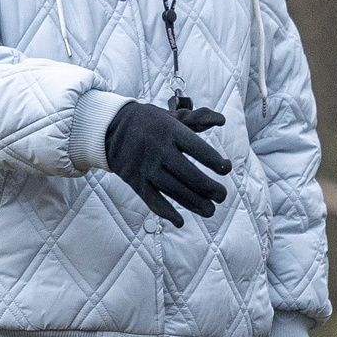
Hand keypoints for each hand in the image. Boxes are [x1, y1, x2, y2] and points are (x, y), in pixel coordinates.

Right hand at [104, 99, 230, 226]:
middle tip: (222, 196)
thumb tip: (221, 120)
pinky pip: (152, 199)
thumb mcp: (171, 116)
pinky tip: (180, 221)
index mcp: (170, 130)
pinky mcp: (135, 181)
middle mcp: (159, 149)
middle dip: (209, 187)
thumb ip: (197, 120)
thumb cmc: (148, 122)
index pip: (198, 148)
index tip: (225, 169)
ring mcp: (146, 167)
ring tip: (210, 211)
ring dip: (194, 203)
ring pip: (173, 189)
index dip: (215, 161)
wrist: (110, 127)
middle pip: (188, 173)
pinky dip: (166, 212)